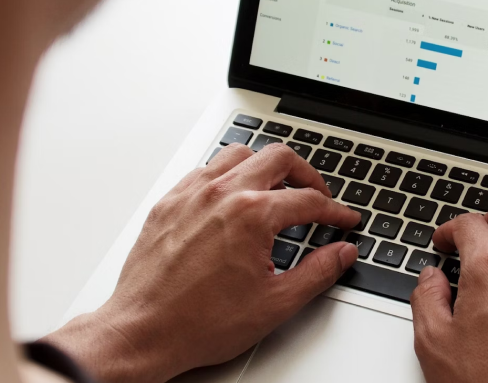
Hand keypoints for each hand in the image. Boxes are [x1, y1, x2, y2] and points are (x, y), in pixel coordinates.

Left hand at [42, 144, 361, 382]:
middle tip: (317, 195)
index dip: (334, 211)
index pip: (308, 200)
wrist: (144, 332)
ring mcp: (191, 195)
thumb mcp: (275, 303)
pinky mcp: (168, 204)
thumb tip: (342, 254)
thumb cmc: (199, 323)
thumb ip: (317, 272)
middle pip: (278, 158)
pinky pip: (203, 171)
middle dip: (307, 175)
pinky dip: (226, 176)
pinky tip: (231, 197)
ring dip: (264, 166)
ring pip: (238, 154)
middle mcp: (221, 195)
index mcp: (252, 215)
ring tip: (276, 187)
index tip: (343, 220)